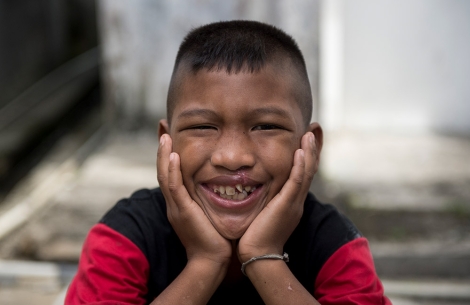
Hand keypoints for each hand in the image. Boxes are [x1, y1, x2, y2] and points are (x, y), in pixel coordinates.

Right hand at [157, 134, 231, 265]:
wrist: (212, 261)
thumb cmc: (216, 239)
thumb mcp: (210, 214)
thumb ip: (211, 200)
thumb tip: (224, 187)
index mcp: (180, 203)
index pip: (171, 174)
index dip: (169, 156)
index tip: (171, 138)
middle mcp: (174, 203)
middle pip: (163, 171)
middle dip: (163, 150)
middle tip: (163, 130)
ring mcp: (176, 207)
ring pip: (165, 176)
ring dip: (164, 155)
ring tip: (165, 136)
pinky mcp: (182, 211)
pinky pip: (174, 187)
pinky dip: (173, 171)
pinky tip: (175, 156)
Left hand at [237, 132, 317, 262]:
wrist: (257, 254)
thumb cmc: (255, 235)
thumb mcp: (262, 211)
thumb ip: (263, 198)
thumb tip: (251, 185)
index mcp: (291, 200)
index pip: (302, 173)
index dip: (306, 155)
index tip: (305, 138)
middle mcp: (296, 199)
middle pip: (310, 169)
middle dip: (313, 149)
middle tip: (314, 130)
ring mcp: (294, 202)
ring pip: (307, 172)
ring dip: (309, 152)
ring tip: (310, 134)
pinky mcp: (287, 205)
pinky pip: (297, 182)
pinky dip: (300, 166)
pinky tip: (300, 151)